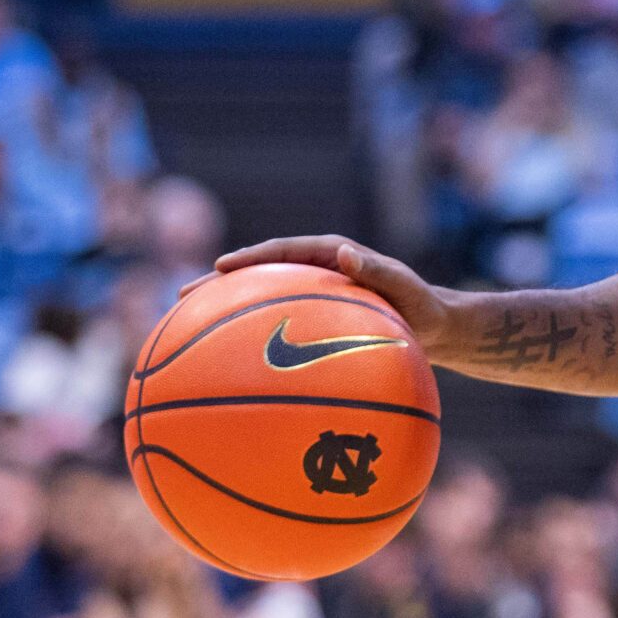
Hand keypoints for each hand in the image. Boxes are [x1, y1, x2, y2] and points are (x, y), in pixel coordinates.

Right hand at [199, 234, 465, 359]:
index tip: (219, 268)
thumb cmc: (423, 307)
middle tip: (181, 298)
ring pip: (261, 302)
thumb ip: (379, 271)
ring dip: (226, 313)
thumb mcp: (407, 288)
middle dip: (219, 285)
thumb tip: (346, 253)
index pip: (282, 251)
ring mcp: (313, 297)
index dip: (249, 259)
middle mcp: (316, 271)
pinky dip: (253, 339)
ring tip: (185, 329)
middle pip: (258, 276)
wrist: (437, 328)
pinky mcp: (316, 320)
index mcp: (332, 255)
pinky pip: (278, 326)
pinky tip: (230, 365)